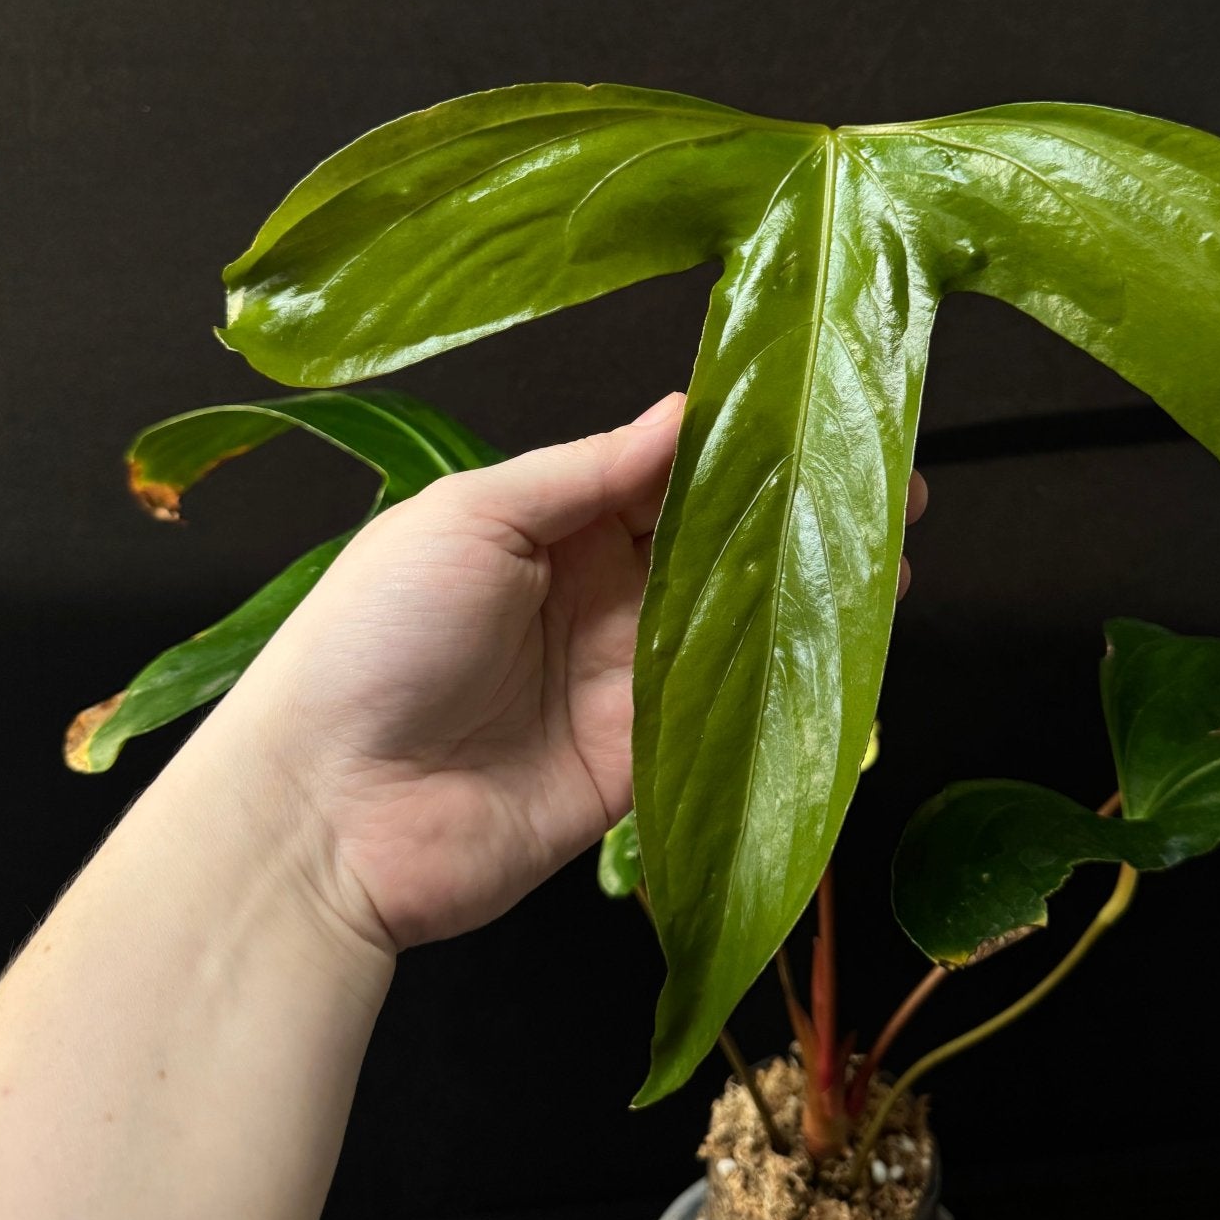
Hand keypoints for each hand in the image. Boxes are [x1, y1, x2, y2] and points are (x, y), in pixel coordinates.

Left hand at [210, 394, 928, 955]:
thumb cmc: (376, 633)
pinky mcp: (641, 764)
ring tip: (896, 555)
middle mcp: (596, 594)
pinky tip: (852, 647)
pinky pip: (725, 715)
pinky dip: (787, 683)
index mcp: (549, 522)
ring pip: (737, 625)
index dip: (742, 442)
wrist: (324, 809)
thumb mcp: (472, 515)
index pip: (665, 469)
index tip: (822, 411)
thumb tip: (687, 409)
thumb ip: (588, 470)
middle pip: (716, 545)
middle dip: (799, 515)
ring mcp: (621, 681)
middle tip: (896, 486)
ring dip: (812, 592)